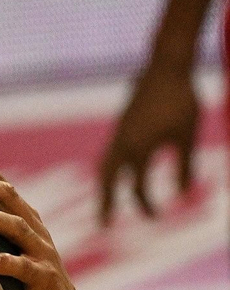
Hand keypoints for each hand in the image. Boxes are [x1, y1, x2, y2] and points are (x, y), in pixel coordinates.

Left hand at [0, 158, 91, 289]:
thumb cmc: (24, 287)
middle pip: (8, 197)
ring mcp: (42, 253)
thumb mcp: (4, 256)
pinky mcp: (44, 279)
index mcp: (25, 221)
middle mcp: (35, 231)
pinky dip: (8, 263)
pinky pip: (25, 269)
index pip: (2, 186)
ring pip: (17, 227)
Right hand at [98, 63, 198, 223]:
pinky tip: (117, 172)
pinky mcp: (122, 125)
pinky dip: (110, 169)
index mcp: (137, 150)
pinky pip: (110, 153)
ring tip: (105, 199)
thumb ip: (185, 166)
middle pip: (107, 182)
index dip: (147, 204)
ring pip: (105, 166)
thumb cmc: (182, 100)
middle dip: (105, 204)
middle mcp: (122, 144)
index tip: (156, 216)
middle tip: (104, 224)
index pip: (137, 187)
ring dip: (105, 186)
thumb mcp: (187, 136)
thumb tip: (185, 195)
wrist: (167, 66)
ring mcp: (119, 134)